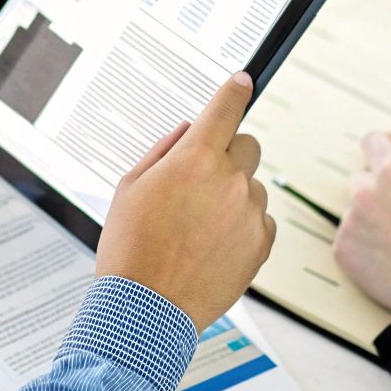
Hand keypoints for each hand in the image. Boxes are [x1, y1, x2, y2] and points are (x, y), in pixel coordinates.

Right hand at [97, 72, 275, 330]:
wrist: (146, 309)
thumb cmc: (131, 249)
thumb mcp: (129, 188)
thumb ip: (163, 151)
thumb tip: (188, 132)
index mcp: (195, 158)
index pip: (225, 109)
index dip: (235, 90)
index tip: (243, 81)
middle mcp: (229, 179)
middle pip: (247, 146)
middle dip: (228, 155)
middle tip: (201, 182)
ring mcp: (249, 211)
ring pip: (250, 187)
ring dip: (232, 197)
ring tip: (197, 230)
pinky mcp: (261, 242)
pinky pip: (259, 220)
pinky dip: (242, 228)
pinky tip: (212, 248)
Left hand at [333, 132, 390, 312]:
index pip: (372, 142)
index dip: (375, 152)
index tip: (374, 160)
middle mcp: (367, 189)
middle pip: (359, 181)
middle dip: (372, 196)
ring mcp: (351, 219)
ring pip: (354, 215)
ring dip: (366, 226)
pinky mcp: (342, 247)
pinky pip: (347, 243)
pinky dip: (360, 252)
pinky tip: (385, 263)